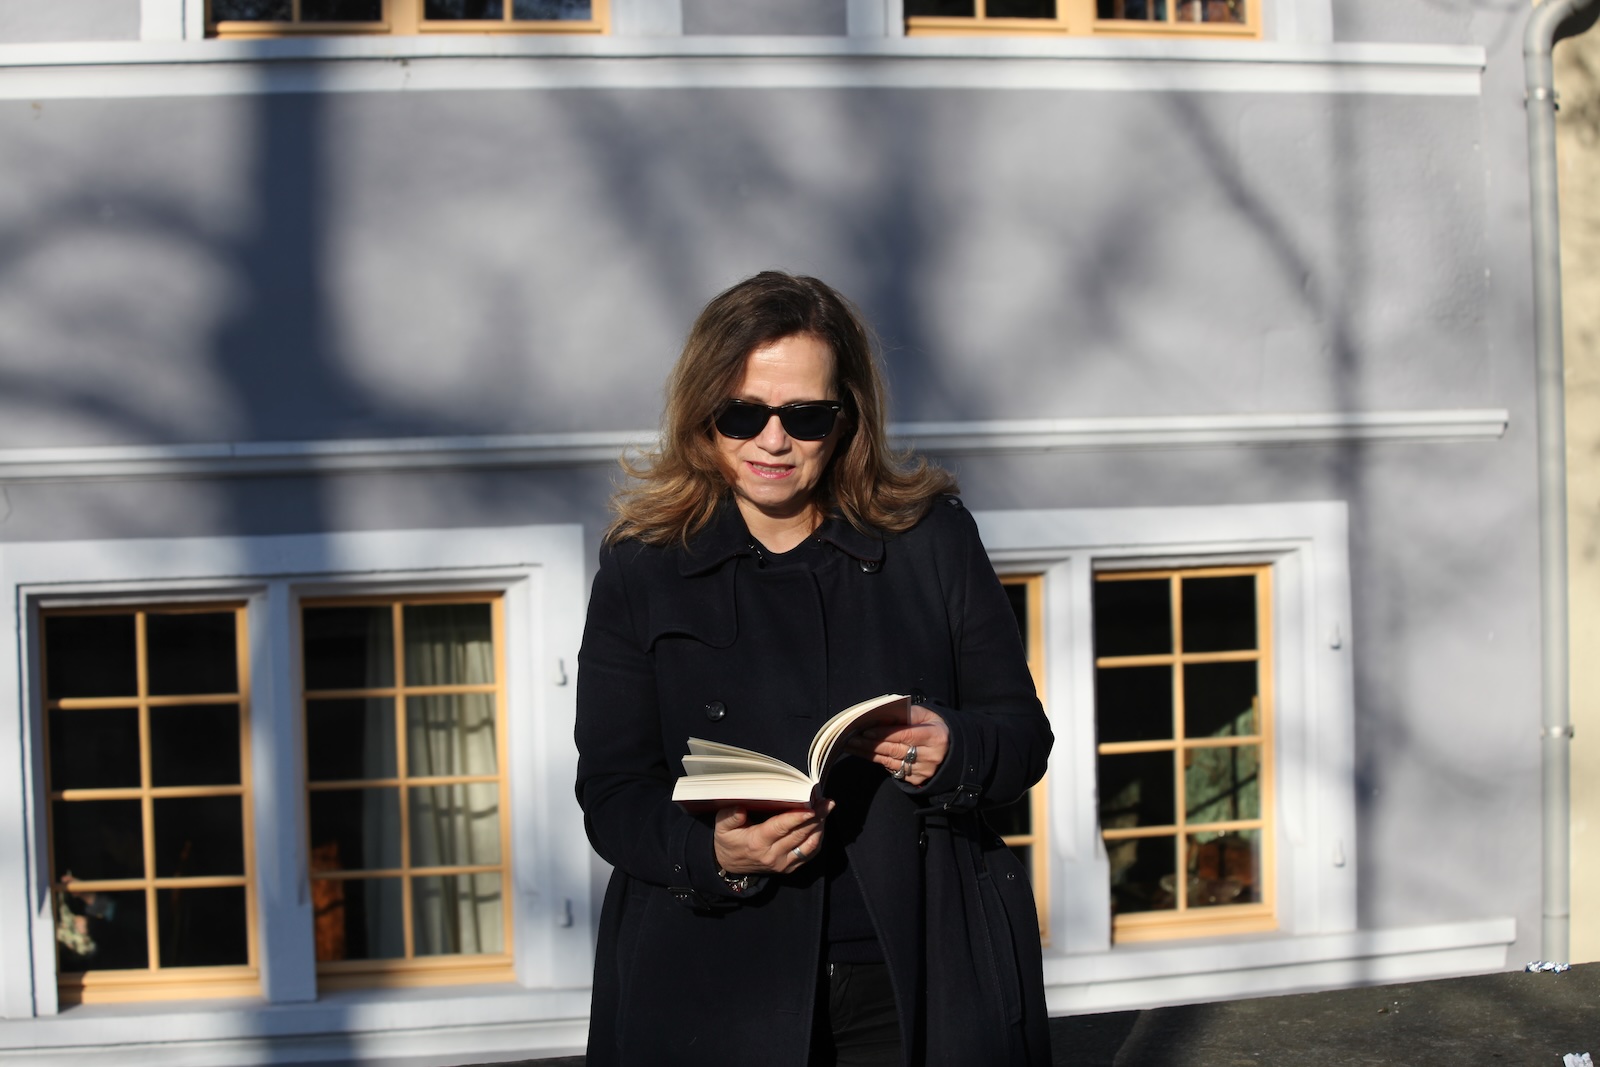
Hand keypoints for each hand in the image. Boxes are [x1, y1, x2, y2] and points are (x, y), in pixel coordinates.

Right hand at [714, 801, 833, 874]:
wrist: (730, 865)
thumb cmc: (729, 840)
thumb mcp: (722, 827)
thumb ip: (730, 816)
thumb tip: (740, 809)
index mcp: (757, 842)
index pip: (780, 828)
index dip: (797, 818)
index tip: (811, 808)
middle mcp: (773, 855)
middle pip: (799, 835)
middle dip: (816, 817)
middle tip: (826, 802)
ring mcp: (783, 863)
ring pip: (808, 845)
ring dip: (820, 827)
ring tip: (826, 809)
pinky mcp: (790, 867)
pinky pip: (809, 853)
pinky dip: (817, 838)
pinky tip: (820, 823)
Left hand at [847, 705, 948, 786]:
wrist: (951, 750)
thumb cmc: (934, 727)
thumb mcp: (928, 715)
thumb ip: (908, 714)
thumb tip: (884, 715)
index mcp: (935, 736)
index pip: (906, 735)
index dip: (885, 734)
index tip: (866, 731)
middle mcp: (931, 756)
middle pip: (895, 750)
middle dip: (871, 744)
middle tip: (851, 738)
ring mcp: (924, 771)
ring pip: (891, 762)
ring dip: (869, 754)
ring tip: (852, 745)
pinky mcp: (917, 780)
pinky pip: (893, 770)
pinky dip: (879, 761)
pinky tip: (866, 754)